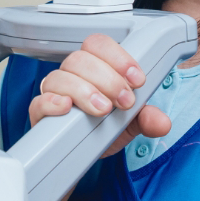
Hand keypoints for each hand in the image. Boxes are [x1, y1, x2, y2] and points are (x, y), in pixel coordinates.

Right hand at [28, 33, 171, 157]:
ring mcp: (53, 93)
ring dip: (84, 91)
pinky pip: (38, 102)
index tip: (137, 80)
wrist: (86, 156)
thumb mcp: (131, 123)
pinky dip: (51, 102)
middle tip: (125, 101)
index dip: (118, 57)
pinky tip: (66, 107)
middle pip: (80, 59)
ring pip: (60, 77)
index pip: (99, 44)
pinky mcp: (40, 114)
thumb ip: (147, 118)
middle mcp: (72, 75)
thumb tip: (161, 122)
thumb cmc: (105, 130)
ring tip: (103, 109)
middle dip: (107, 79)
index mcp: (94, 67)